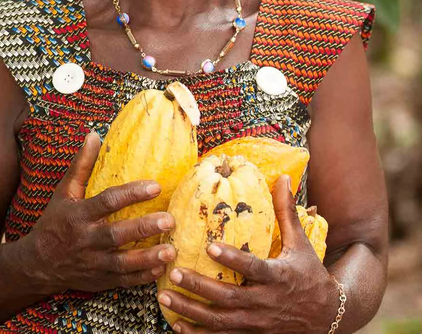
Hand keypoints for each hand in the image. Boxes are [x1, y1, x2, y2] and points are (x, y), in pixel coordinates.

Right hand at [22, 131, 176, 294]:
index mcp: (78, 215)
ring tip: (171, 251)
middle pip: (117, 234)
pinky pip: (123, 281)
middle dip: (143, 228)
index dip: (131, 194)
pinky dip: (142, 277)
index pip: (107, 202)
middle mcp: (86, 240)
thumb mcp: (63, 193)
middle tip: (170, 220)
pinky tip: (161, 269)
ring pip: (123, 262)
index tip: (156, 185)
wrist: (39, 263)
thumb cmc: (55, 223)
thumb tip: (94, 135)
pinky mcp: (100, 280)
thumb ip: (81, 166)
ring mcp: (93, 263)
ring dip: (148, 257)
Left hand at [157, 176, 339, 332]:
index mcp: (278, 276)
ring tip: (165, 298)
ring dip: (191, 312)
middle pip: (230, 297)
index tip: (209, 246)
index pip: (253, 267)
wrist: (329, 316)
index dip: (232, 258)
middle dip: (200, 286)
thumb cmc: (310, 274)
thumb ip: (285, 212)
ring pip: (221, 321)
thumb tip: (280, 177)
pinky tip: (176, 325)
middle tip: (173, 272)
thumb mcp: (301, 244)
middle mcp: (267, 302)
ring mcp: (258, 323)